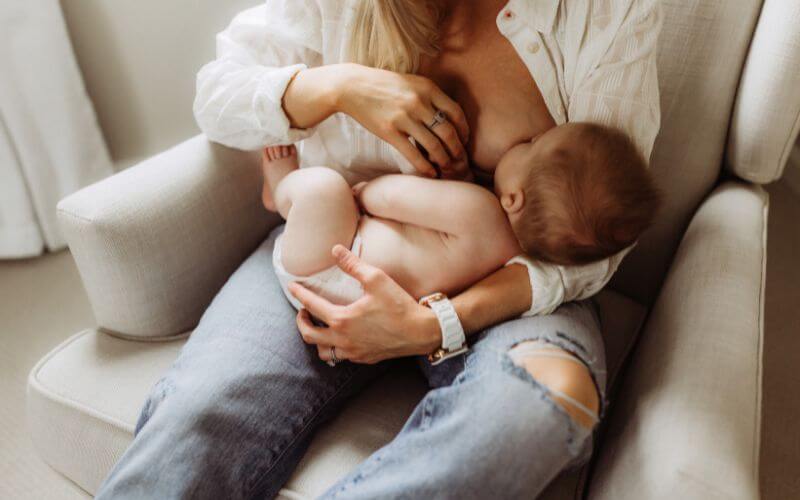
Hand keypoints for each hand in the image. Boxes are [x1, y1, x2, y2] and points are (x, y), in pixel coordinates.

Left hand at [288, 245, 439, 364]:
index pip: (312, 306)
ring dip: (317, 339)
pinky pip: (341, 357)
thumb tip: (335, 250)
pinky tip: (340, 337)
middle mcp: (344, 339)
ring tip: (319, 326)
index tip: (292, 287)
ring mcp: (354, 352)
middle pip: (310, 335)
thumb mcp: (376, 279)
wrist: (421, 332)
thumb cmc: (399, 305)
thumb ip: (353, 265)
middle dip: (301, 322)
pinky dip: (334, 348)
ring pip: (324, 352)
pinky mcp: (365, 358)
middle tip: (302, 311)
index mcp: (342, 319)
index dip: (299, 295)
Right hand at [334, 64, 470, 179]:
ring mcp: (404, 117)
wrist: (353, 87)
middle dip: (456, 150)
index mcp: (428, 88)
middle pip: (448, 132)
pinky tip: (430, 174)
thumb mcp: (411, 83)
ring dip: (443, 161)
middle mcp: (419, 102)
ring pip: (433, 146)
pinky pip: (413, 154)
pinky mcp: (390, 132)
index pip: (456, 113)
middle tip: (458, 160)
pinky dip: (425, 167)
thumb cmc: (383, 86)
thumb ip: (429, 96)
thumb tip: (448, 117)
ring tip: (445, 168)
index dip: (464, 131)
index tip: (464, 141)